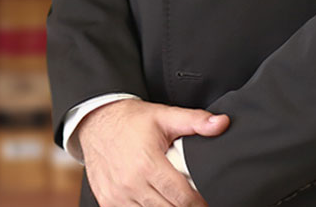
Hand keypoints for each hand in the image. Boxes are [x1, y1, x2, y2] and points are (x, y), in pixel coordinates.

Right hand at [76, 99, 230, 206]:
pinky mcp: (107, 201)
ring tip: (171, 197)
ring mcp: (117, 195)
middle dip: (183, 206)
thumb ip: (195, 121)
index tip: (206, 203)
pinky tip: (152, 199)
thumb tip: (221, 123)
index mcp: (147, 164)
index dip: (199, 204)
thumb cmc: (129, 120)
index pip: (182, 198)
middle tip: (190, 199)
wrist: (94, 121)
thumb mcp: (164, 116)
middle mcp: (131, 183)